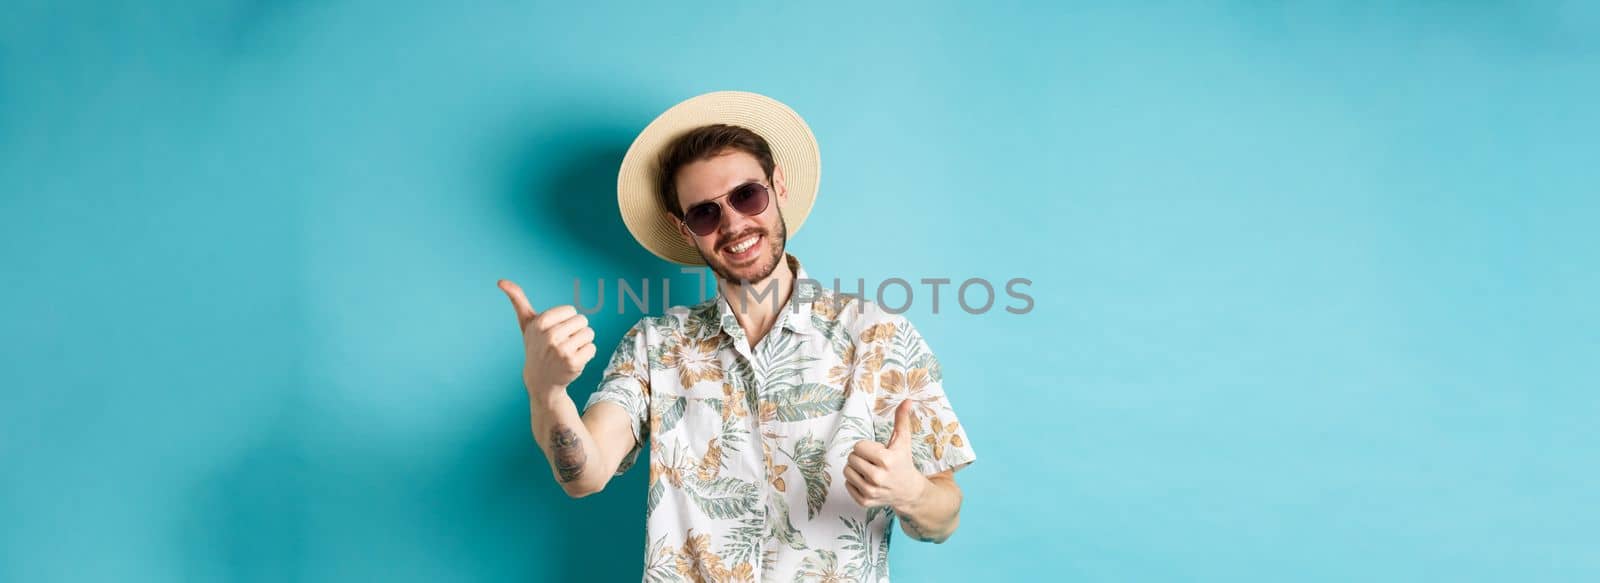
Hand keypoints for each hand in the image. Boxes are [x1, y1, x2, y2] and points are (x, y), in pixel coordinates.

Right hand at [498, 279, 596, 395]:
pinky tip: (573, 360)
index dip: (566, 320)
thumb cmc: (535, 346)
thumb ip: (517, 300)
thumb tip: (500, 281)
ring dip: (582, 342)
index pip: (571, 310)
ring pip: (589, 333)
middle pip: (582, 320)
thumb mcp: (526, 323)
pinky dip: (586, 354)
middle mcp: (550, 336)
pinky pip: (592, 348)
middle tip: (563, 342)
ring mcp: (562, 351)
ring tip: (568, 350)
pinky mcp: (573, 363)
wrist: (540, 379)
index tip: (555, 330)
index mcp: (540, 323)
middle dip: (575, 330)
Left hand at [845, 400, 928, 510]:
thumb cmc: (903, 462)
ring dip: (856, 468)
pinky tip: (868, 481)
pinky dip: (855, 481)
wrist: (908, 491)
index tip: (877, 451)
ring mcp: (870, 491)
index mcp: (886, 460)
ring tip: (869, 470)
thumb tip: (907, 400)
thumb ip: (902, 420)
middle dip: (861, 457)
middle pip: (851, 458)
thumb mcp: (903, 441)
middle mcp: (878, 477)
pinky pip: (847, 484)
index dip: (867, 447)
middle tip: (873, 461)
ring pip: (847, 471)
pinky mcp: (864, 502)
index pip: (858, 446)